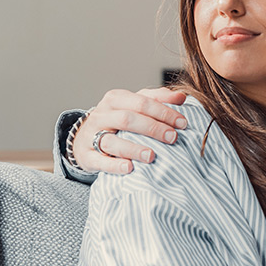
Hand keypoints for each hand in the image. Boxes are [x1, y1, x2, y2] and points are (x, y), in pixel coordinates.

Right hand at [73, 87, 188, 173]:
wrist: (83, 138)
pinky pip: (99, 161)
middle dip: (152, 128)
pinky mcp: (86, 156)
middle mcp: (102, 115)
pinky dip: (114, 165)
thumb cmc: (116, 120)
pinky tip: (129, 168)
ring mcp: (91, 136)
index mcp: (115, 99)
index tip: (183, 123)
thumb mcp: (134, 105)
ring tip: (151, 156)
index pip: (142, 102)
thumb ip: (157, 99)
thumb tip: (181, 97)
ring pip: (111, 141)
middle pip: (127, 119)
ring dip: (133, 148)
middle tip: (173, 138)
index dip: (163, 112)